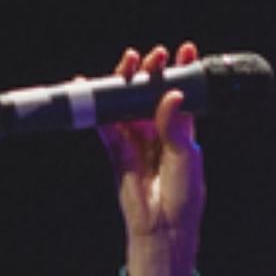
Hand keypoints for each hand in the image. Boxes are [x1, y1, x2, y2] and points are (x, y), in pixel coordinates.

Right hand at [99, 41, 205, 275]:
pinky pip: (105, 123)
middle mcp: (159, 130)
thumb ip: (176, 126)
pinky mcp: (117, 148)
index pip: (182, 93)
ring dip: (126, 81)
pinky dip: (97, 106)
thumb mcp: (186, 156)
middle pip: (151, 92)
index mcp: (183, 130)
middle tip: (155, 55)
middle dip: (153, 70)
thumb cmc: (184, 194)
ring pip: (128, 102)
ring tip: (129, 60)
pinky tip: (88, 85)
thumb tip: (171, 94)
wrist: (163, 226)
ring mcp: (137, 137)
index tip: (186, 49)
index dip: (183, 70)